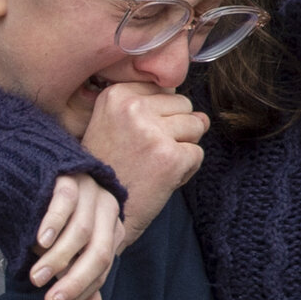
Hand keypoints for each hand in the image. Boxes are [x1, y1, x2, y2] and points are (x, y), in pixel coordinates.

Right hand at [27, 174, 122, 299]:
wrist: (26, 170)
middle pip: (99, 254)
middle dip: (74, 283)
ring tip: (36, 278)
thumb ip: (75, 276)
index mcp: (111, 228)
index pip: (101, 269)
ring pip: (82, 232)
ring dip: (58, 259)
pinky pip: (65, 202)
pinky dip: (52, 225)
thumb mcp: (60, 250)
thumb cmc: (43, 215)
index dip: (80, 294)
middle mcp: (107, 209)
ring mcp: (90, 189)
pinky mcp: (69, 174)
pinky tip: (38, 242)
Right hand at [80, 82, 206, 241]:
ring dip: (182, 148)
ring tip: (155, 164)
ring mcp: (154, 133)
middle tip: (147, 153)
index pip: (164, 89)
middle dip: (175, 129)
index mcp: (116, 95)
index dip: (158, 115)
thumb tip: (201, 115)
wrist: (98, 210)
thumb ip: (149, 107)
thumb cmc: (107, 169)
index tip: (137, 136)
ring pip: (196, 126)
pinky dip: (185, 169)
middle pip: (183, 104)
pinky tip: (162, 179)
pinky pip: (197, 153)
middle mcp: (134, 108)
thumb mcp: (111, 124)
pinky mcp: (171, 158)